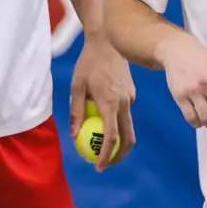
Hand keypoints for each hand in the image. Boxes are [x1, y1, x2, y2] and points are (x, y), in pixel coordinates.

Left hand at [70, 35, 135, 170]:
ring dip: (118, 141)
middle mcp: (125, 103)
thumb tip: (74, 135)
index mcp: (110, 102)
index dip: (107, 155)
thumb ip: (76, 111)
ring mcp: (131, 98)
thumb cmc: (88, 62)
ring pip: (129, 127)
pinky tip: (103, 118)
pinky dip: (117, 123)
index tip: (99, 167)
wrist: (108, 40)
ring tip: (102, 147)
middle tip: (104, 164)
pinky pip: (126, 113)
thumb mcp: (76, 86)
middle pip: (128, 138)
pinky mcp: (132, 93)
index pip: (112, 136)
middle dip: (118, 156)